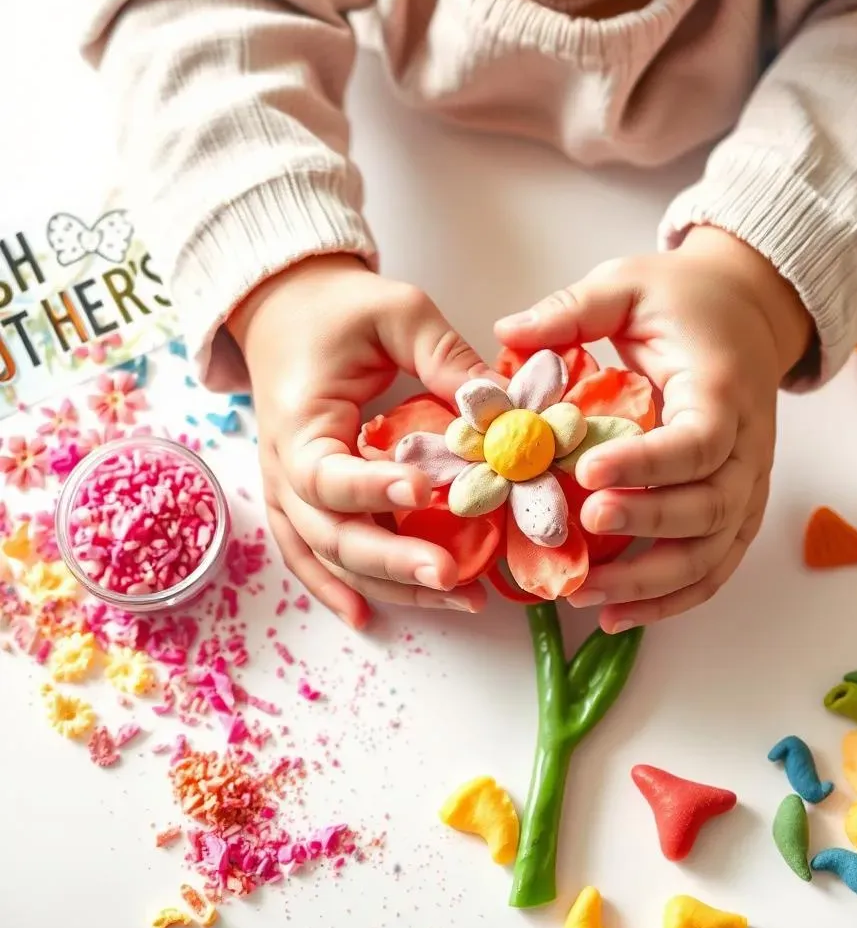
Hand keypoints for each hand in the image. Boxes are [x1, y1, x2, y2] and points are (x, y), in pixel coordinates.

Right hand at [229, 254, 493, 626]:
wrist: (285, 310)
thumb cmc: (337, 308)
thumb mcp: (397, 312)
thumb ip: (446, 356)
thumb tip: (502, 412)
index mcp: (299, 420)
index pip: (327, 472)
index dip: (374, 489)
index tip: (426, 492)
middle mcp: (283, 466)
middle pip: (329, 533)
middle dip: (391, 560)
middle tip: (451, 576)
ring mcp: (287, 489)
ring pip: (327, 555)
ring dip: (385, 585)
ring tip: (452, 599)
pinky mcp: (300, 499)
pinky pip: (311, 555)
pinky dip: (336, 589)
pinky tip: (369, 618)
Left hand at [495, 227, 813, 631]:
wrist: (746, 314)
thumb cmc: (684, 301)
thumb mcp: (629, 285)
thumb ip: (573, 310)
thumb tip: (505, 334)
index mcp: (723, 389)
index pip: (697, 440)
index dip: (646, 464)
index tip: (586, 470)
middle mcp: (747, 446)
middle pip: (712, 507)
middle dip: (647, 524)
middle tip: (583, 527)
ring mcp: (747, 485)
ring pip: (714, 552)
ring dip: (654, 583)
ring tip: (588, 597)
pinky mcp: (736, 509)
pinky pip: (713, 566)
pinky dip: (672, 599)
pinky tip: (619, 614)